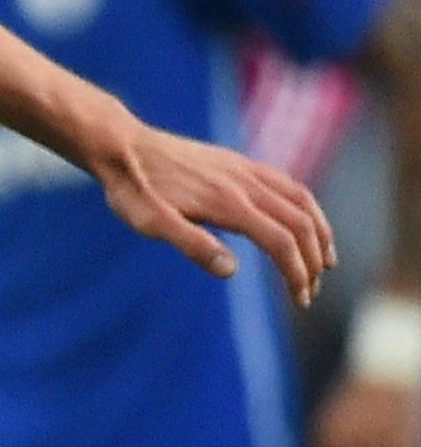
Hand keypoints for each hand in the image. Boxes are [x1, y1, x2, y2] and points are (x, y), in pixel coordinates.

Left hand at [85, 114, 331, 296]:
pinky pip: (286, 183)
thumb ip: (192, 245)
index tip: (301, 299)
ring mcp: (245, 170)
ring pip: (300, 200)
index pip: (281, 243)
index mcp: (229, 204)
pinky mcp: (239, 163)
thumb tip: (230, 271)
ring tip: (325, 261)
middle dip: (312, 260)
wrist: (122, 147)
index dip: (297, 273)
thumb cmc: (133, 191)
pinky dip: (305, 206)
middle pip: (300, 224)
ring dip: (319, 232)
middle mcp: (246, 184)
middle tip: (311, 291)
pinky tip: (302, 220)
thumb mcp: (151, 224)